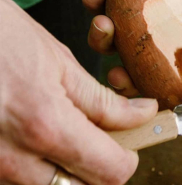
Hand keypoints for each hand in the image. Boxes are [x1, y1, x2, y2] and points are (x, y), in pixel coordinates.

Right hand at [0, 0, 157, 184]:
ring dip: (74, 166)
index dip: (130, 156)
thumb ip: (103, 100)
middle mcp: (13, 159)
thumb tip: (141, 114)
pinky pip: (23, 180)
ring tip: (76, 130)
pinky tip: (45, 133)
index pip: (109, 171)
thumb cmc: (4, 37)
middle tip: (109, 134)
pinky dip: (44, 165)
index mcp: (45, 126)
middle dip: (104, 165)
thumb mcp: (61, 63)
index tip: (135, 137)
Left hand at [82, 0, 181, 93]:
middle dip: (125, 74)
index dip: (166, 83)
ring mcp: (127, 3)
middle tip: (119, 78)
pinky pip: (91, 5)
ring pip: (108, 38)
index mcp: (179, 20)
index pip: (174, 61)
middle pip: (137, 59)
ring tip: (105, 25)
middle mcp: (153, 16)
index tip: (159, 99)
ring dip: (101, 37)